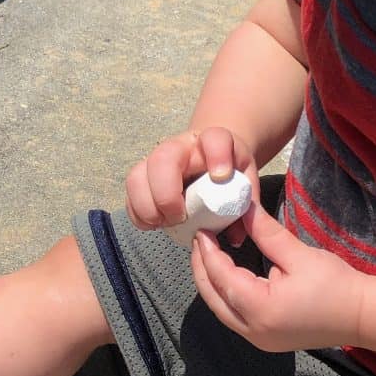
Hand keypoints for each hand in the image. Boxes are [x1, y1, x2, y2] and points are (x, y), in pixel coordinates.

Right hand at [125, 126, 261, 248]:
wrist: (212, 159)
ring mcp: (156, 160)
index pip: (214, 139)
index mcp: (213, 142)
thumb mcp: (246, 183)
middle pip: (162, 158)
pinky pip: (129, 194)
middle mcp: (180, 147)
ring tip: (165, 223)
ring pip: (137, 176)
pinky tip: (154, 224)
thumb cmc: (230, 172)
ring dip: (148, 206)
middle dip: (167, 194)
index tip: (221, 177)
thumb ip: (246, 206)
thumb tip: (235, 237)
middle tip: (181, 218)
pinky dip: (138, 214)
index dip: (217, 155)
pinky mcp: (142, 177)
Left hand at [190, 196, 366, 352]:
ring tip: (208, 254)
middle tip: (200, 240)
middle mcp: (252, 330)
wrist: (362, 316)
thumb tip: (243, 209)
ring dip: (211, 282)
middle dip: (201, 268)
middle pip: (212, 297)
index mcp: (260, 308)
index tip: (202, 229)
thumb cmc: (335, 285)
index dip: (208, 252)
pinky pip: (233, 316)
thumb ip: (266, 233)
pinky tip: (225, 275)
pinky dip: (224, 295)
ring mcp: (257, 339)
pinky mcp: (264, 340)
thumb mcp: (298, 254)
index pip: (220, 277)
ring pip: (220, 309)